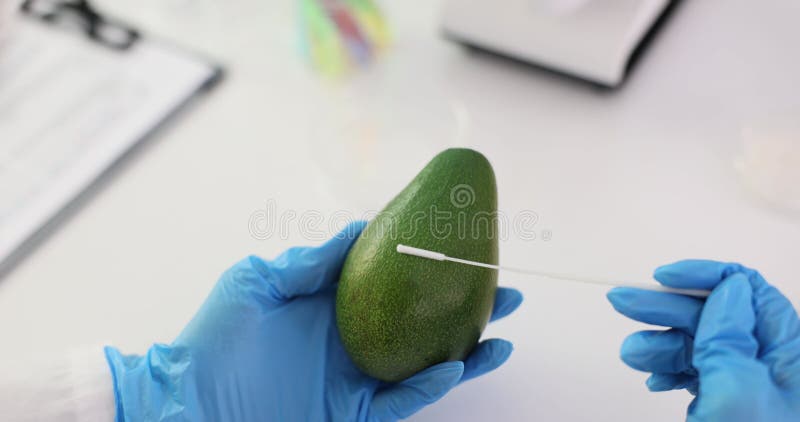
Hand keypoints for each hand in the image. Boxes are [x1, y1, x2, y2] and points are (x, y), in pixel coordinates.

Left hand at [105, 221, 522, 420]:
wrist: (187, 404)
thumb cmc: (212, 340)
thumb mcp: (255, 282)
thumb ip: (307, 260)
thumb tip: (356, 229)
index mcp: (331, 303)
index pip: (389, 277)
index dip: (424, 261)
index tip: (458, 241)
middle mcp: (351, 337)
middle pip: (419, 318)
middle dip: (462, 305)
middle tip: (503, 288)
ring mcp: (354, 376)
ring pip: (422, 361)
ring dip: (464, 349)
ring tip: (501, 333)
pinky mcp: (352, 412)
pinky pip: (401, 399)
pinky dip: (430, 385)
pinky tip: (456, 365)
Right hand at [607, 260, 799, 420]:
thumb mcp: (735, 394)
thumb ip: (730, 340)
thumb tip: (729, 288)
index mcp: (786, 357)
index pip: (749, 292)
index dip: (704, 277)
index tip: (662, 278)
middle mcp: (769, 366)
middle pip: (713, 316)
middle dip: (665, 309)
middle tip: (621, 302)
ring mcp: (747, 386)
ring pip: (698, 345)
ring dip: (658, 343)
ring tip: (631, 355)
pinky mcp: (727, 405)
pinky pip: (695, 372)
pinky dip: (668, 370)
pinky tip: (653, 379)